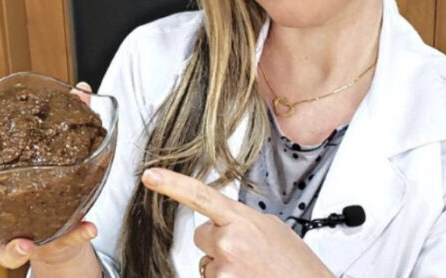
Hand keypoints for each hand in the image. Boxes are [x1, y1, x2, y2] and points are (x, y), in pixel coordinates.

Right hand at [0, 82, 102, 274]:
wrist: (70, 223)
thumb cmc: (52, 177)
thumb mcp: (57, 146)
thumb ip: (66, 117)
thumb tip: (81, 89)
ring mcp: (20, 234)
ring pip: (2, 251)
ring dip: (11, 249)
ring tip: (25, 243)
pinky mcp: (51, 244)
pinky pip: (63, 242)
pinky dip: (76, 235)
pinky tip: (88, 226)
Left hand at [142, 168, 333, 277]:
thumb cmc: (296, 265)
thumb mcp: (272, 228)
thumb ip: (242, 220)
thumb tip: (222, 222)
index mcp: (241, 220)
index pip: (199, 195)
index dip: (172, 184)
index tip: (150, 176)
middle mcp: (228, 242)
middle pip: (202, 236)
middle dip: (218, 244)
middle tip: (249, 255)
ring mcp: (223, 269)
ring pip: (208, 263)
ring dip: (226, 267)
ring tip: (254, 271)